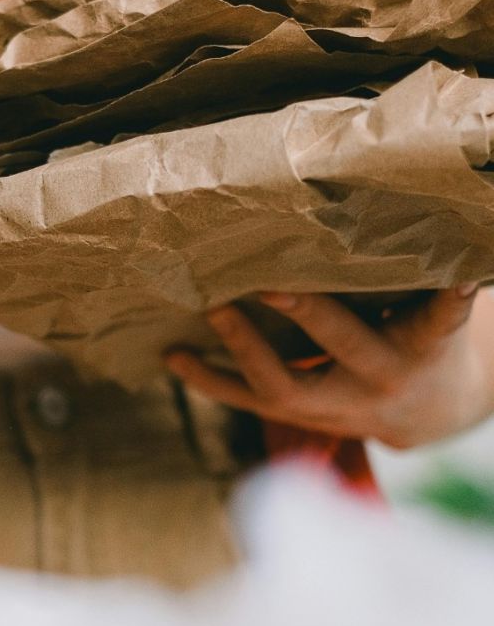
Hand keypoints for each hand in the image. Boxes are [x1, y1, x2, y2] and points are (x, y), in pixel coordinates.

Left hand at [165, 288, 493, 448]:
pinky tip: (171, 355)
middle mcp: (378, 380)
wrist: (428, 414)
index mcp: (421, 347)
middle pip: (343, 347)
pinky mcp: (297, 418)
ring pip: (284, 387)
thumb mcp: (434, 312)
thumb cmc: (426, 340)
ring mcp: (334, 407)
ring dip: (244, 348)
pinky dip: (207, 379)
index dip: (445, 302)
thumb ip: (417, 278)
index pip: (436, 321)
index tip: (454, 278)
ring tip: (212, 309)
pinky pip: (246, 402)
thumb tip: (407, 207)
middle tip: (271, 284)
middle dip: (308, 316)